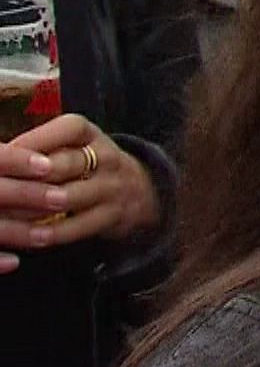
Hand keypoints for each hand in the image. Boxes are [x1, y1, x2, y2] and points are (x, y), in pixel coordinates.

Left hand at [0, 115, 160, 273]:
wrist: (140, 190)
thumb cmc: (87, 165)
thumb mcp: (72, 145)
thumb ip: (38, 147)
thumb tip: (2, 155)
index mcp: (90, 134)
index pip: (67, 130)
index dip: (33, 142)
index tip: (3, 154)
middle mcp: (105, 157)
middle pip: (64, 164)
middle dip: (28, 177)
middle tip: (0, 188)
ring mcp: (112, 187)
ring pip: (69, 197)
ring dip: (35, 208)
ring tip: (7, 215)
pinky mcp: (114, 215)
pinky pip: (80, 225)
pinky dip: (54, 232)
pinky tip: (32, 237)